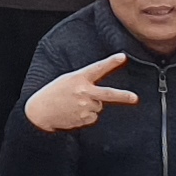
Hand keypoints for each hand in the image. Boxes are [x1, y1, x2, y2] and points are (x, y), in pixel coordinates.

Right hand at [24, 50, 138, 135]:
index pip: (97, 68)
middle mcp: (83, 92)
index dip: (111, 62)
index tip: (123, 56)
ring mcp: (84, 107)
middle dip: (123, 96)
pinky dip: (87, 115)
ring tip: (74, 104)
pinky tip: (74, 112)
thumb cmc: (54, 92)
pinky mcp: (84, 119)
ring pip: (99, 106)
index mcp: (78, 78)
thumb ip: (85, 83)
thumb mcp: (67, 80)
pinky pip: (93, 116)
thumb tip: (102, 98)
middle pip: (108, 94)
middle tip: (135, 98)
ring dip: (91, 105)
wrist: (41, 111)